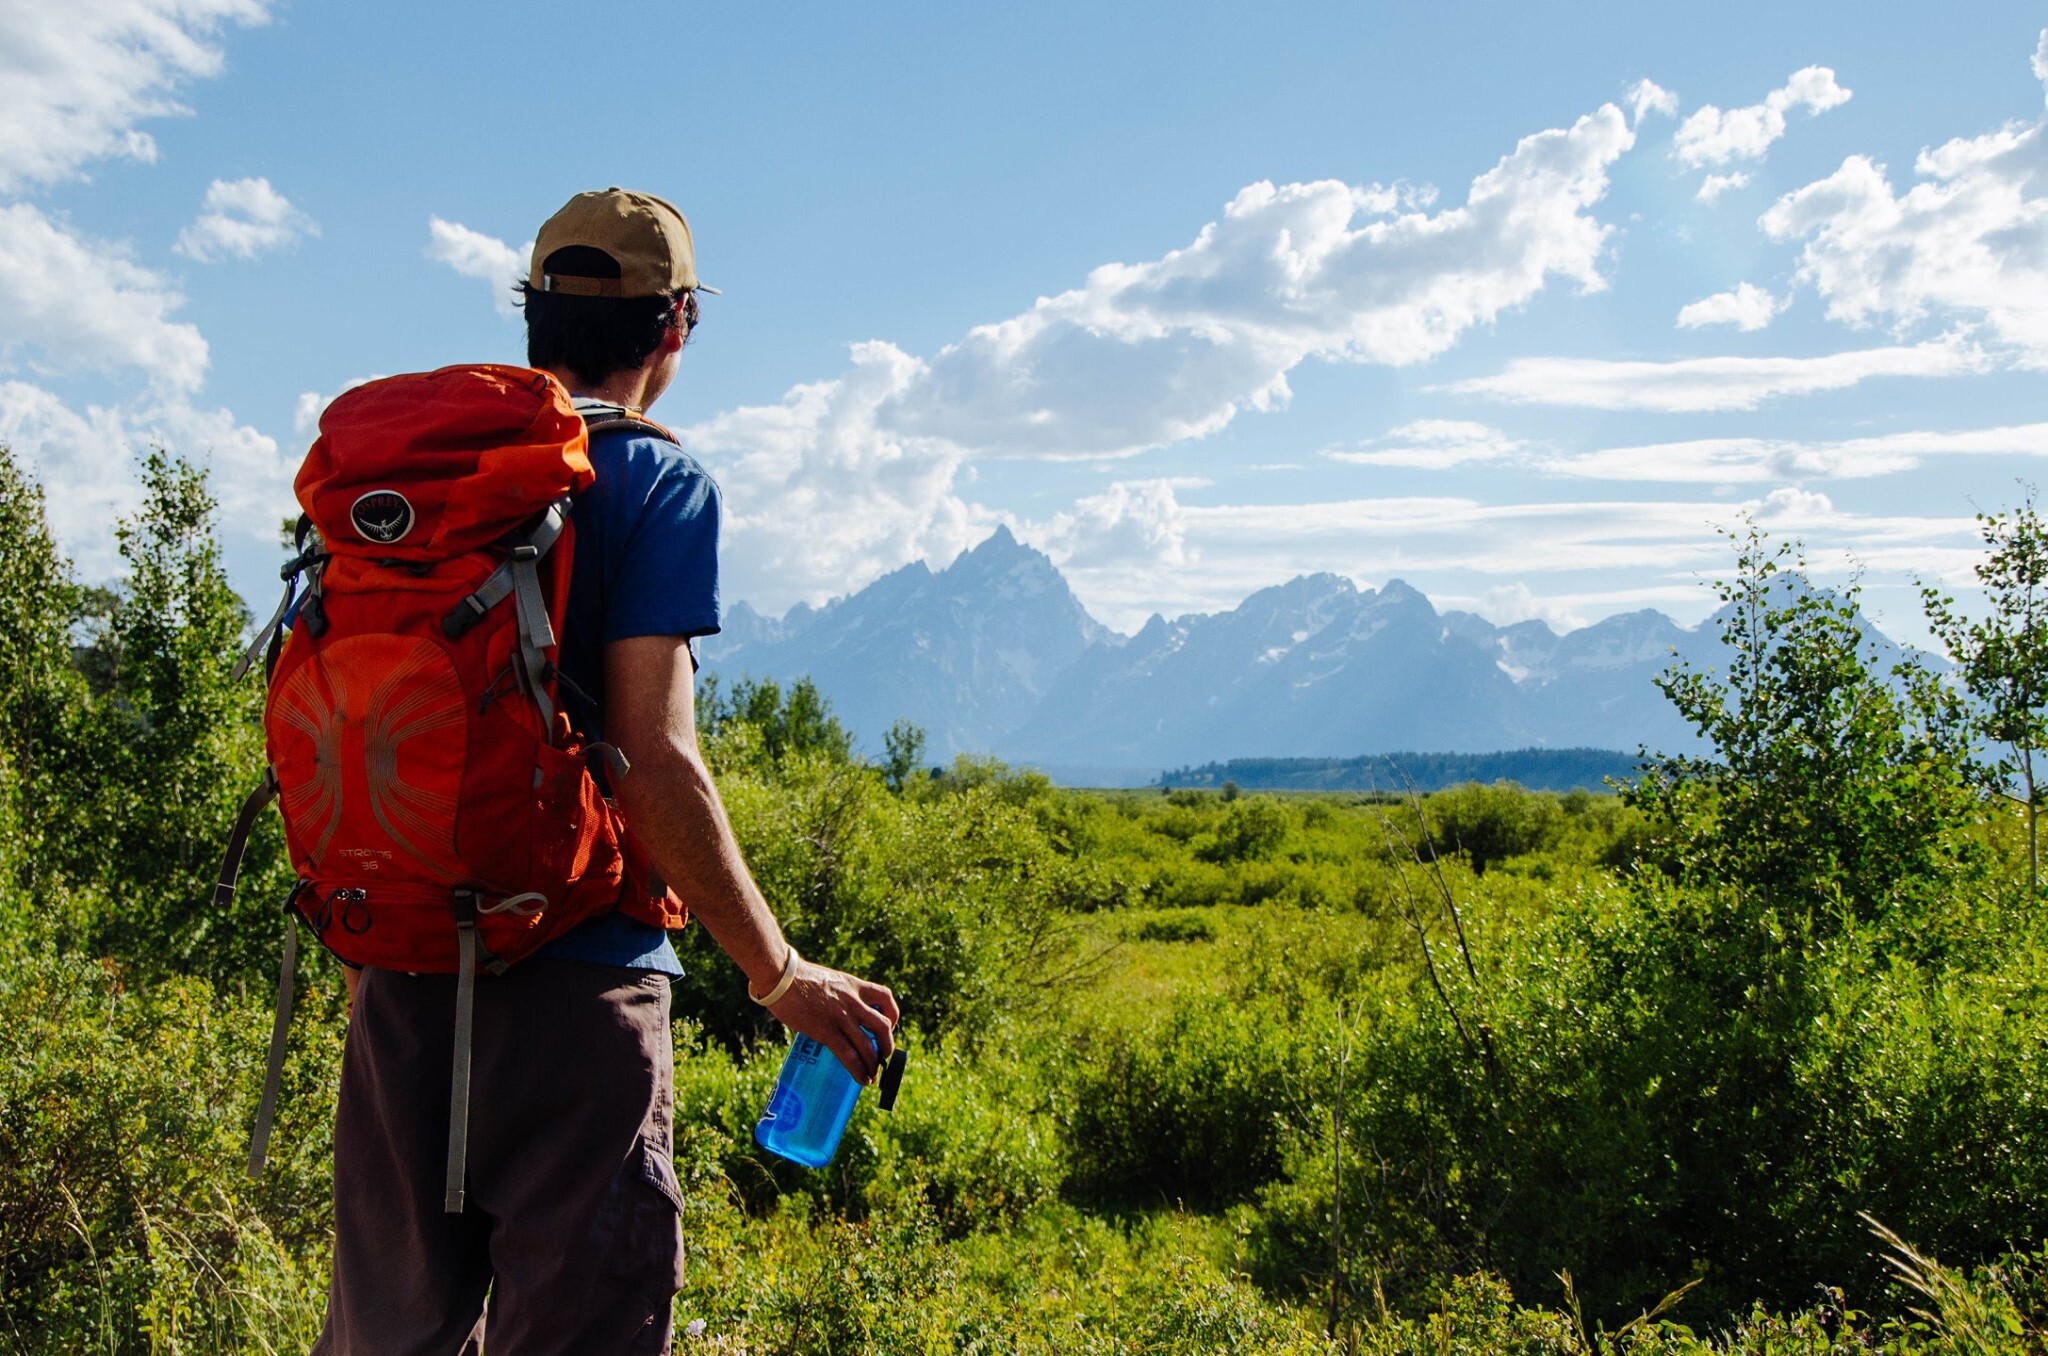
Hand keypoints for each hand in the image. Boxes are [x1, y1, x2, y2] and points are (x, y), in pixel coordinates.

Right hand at [766, 959, 898, 1083]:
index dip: (893, 1015)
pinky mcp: (825, 1031)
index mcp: (853, 985)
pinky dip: (858, 1070)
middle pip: (883, 1026)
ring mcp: (840, 1017)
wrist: (780, 976)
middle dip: (887, 1045)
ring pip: (868, 1045)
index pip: (885, 997)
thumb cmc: (797, 978)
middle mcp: (852, 1001)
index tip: (889, 1026)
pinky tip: (862, 1079)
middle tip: (882, 1056)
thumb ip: (836, 998)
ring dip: (873, 1063)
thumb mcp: (827, 981)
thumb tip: (831, 1019)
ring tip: (872, 1074)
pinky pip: (848, 1055)